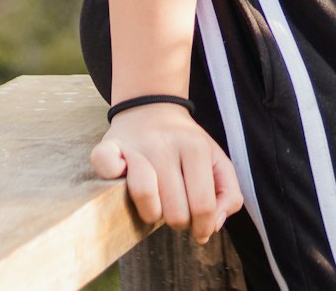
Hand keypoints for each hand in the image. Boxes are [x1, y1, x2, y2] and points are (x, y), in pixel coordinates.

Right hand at [90, 101, 243, 244]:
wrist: (153, 108)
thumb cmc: (186, 145)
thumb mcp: (218, 161)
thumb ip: (229, 194)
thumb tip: (213, 226)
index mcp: (196, 147)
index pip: (203, 207)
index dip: (203, 227)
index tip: (198, 226)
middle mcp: (165, 144)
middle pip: (174, 212)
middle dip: (177, 221)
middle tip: (175, 206)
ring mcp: (137, 145)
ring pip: (145, 199)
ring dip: (151, 213)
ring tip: (156, 201)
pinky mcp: (109, 145)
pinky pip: (106, 166)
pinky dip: (112, 175)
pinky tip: (123, 174)